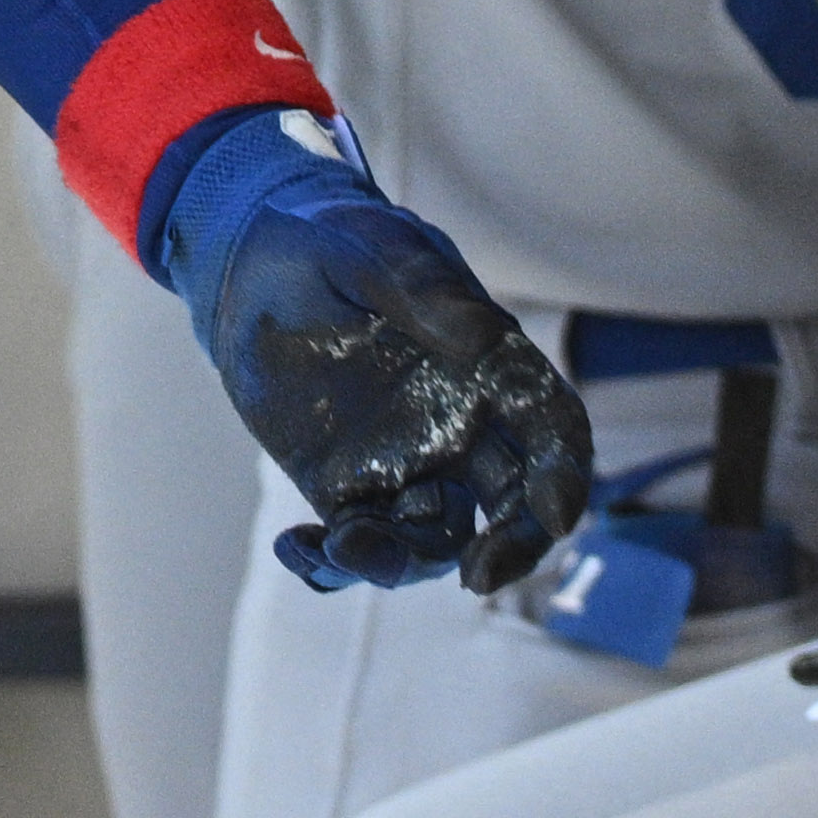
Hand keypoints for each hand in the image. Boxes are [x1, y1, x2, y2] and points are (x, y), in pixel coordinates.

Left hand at [158, 112, 595, 592]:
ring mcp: (403, 465)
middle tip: (478, 577)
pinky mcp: (341, 487)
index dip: (565, 477)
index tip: (555, 514)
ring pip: (432, 542)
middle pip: (513, 508)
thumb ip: (425, 288)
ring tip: (345, 544)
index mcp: (488, 370)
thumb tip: (482, 334)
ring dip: (403, 562)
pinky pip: (354, 545)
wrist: (251, 262)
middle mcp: (459, 429)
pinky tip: (296, 548)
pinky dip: (332, 564)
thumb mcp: (374, 248)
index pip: (553, 433)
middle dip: (511, 549)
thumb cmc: (331, 240)